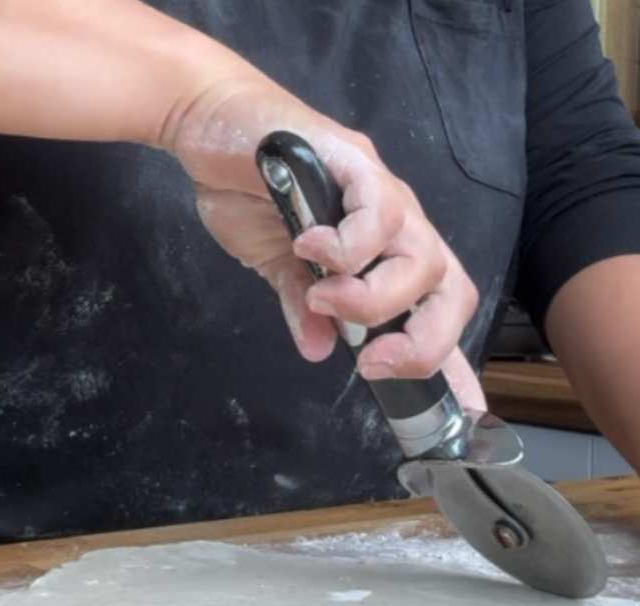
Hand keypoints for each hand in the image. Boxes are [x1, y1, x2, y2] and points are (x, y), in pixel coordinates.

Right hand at [163, 77, 479, 400]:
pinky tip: (309, 248)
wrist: (211, 124)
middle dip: (421, 343)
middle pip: (452, 290)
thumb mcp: (275, 268)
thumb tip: (316, 350)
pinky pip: (380, 213)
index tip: (462, 413)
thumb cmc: (248, 192)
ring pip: (421, 258)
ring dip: (372, 298)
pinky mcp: (354, 160)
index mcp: (385, 255)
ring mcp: (380, 193)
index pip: (433, 313)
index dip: (453, 363)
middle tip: (371, 363)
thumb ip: (300, 307)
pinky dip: (348, 247)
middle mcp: (397, 227)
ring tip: (321, 298)